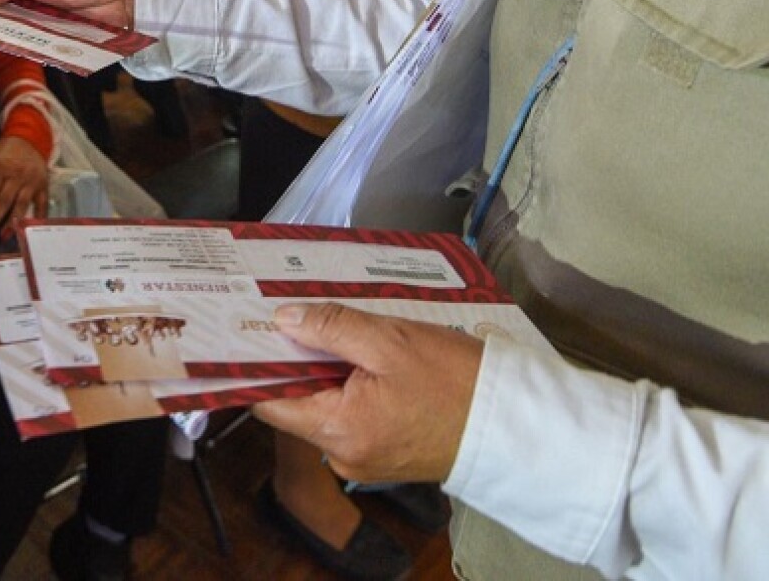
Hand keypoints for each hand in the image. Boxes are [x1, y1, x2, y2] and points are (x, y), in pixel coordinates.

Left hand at [0, 135, 48, 238]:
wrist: (30, 139)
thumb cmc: (5, 150)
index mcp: (0, 168)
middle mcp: (16, 176)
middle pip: (4, 201)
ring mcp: (31, 182)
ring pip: (22, 204)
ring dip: (13, 222)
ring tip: (3, 237)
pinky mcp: (43, 186)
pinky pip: (42, 203)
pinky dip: (39, 216)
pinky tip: (31, 229)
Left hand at [253, 304, 484, 484]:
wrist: (513, 425)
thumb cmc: (457, 383)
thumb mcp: (390, 341)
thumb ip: (332, 328)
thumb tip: (284, 320)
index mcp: (338, 430)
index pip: (271, 401)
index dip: (260, 363)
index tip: (255, 327)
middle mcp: (344, 455)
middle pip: (299, 400)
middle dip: (302, 356)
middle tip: (304, 310)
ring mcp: (365, 459)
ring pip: (328, 404)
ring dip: (333, 367)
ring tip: (346, 327)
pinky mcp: (386, 454)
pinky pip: (354, 414)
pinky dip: (356, 385)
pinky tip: (372, 355)